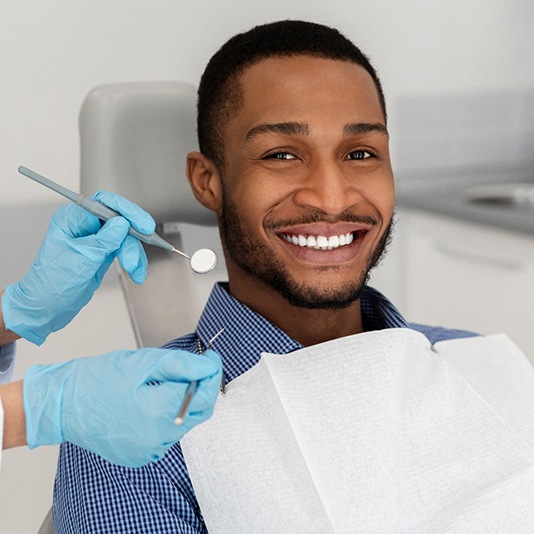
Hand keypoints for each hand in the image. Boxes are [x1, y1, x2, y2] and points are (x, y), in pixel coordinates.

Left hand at [1, 191, 154, 344]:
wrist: (47, 307)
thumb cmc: (51, 284)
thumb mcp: (81, 260)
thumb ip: (103, 240)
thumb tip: (122, 223)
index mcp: (71, 219)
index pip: (103, 203)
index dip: (126, 211)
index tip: (142, 224)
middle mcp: (84, 225)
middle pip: (119, 220)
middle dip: (132, 239)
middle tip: (140, 251)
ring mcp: (95, 239)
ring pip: (126, 237)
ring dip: (134, 254)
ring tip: (134, 270)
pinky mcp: (103, 252)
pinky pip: (125, 250)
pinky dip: (134, 261)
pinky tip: (136, 272)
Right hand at [23, 348, 221, 466]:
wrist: (60, 405)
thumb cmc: (96, 379)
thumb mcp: (143, 362)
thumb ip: (182, 365)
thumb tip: (209, 366)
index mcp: (158, 412)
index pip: (205, 394)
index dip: (213, 373)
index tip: (211, 358)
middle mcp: (157, 438)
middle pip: (200, 413)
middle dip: (202, 389)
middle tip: (195, 368)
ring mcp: (148, 451)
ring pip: (184, 425)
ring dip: (184, 403)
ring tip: (164, 384)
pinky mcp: (139, 457)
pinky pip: (166, 437)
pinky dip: (168, 419)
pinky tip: (151, 403)